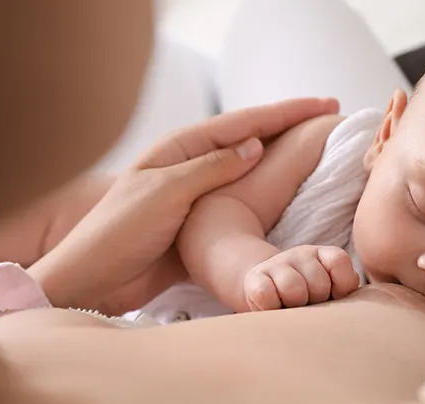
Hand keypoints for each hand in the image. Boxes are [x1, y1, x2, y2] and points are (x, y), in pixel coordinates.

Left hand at [28, 98, 339, 314]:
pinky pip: (242, 194)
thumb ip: (210, 168)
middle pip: (249, 136)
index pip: (243, 123)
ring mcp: (198, 190)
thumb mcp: (165, 193)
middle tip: (329, 114)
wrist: (95, 277)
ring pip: (249, 164)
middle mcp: (191, 163)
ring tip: (315, 144)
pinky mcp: (201, 217)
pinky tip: (285, 185)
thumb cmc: (119, 232)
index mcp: (181, 148)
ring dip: (282, 151)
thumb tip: (254, 146)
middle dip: (289, 123)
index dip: (285, 112)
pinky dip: (266, 185)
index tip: (322, 104)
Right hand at [243, 245, 359, 310]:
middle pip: (318, 282)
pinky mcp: (254, 280)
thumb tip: (357, 310)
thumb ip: (347, 291)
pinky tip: (274, 309)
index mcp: (324, 256)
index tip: (334, 298)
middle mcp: (301, 254)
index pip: (339, 262)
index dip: (341, 286)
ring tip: (293, 310)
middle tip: (310, 307)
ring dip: (294, 305)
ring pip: (293, 288)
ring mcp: (277, 264)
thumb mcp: (333, 292)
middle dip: (317, 301)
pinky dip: (271, 307)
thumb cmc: (310, 300)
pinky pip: (266, 295)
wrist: (268, 292)